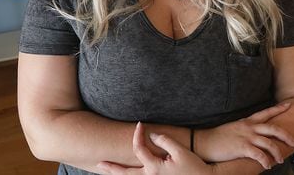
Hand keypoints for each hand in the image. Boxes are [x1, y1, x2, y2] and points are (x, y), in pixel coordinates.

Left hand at [97, 122, 213, 174]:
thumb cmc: (194, 167)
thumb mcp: (180, 151)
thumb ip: (165, 141)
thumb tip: (152, 135)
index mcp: (154, 168)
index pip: (139, 149)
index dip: (138, 135)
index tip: (139, 124)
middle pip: (125, 173)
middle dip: (112, 167)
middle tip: (99, 163)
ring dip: (118, 174)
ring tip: (107, 170)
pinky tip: (127, 173)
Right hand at [198, 102, 293, 169]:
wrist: (204, 141)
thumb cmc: (217, 137)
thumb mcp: (233, 128)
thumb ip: (245, 129)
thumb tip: (253, 134)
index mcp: (247, 121)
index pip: (266, 112)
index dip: (278, 109)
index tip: (289, 105)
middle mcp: (249, 127)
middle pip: (273, 128)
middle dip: (286, 135)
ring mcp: (246, 137)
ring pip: (269, 143)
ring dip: (277, 153)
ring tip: (280, 160)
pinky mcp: (242, 148)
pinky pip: (259, 155)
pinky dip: (266, 161)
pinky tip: (267, 166)